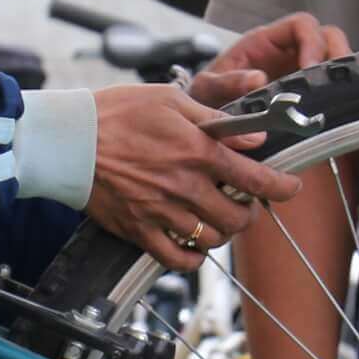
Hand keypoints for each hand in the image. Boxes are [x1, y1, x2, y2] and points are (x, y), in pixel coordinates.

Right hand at [87, 83, 301, 272]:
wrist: (67, 140)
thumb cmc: (116, 112)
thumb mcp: (170, 99)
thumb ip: (215, 118)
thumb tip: (253, 136)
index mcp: (197, 150)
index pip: (254, 177)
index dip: (281, 186)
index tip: (290, 187)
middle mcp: (184, 185)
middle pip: (238, 217)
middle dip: (249, 212)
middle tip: (244, 203)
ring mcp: (161, 211)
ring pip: (211, 239)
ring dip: (222, 232)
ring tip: (217, 219)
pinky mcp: (138, 230)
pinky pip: (176, 259)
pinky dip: (192, 258)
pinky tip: (194, 247)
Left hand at [187, 12, 351, 110]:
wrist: (205, 121)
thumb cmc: (206, 97)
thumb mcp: (206, 88)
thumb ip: (226, 82)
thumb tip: (257, 80)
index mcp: (265, 42)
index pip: (301, 24)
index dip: (311, 42)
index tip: (310, 69)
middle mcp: (288, 53)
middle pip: (329, 38)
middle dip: (338, 56)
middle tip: (334, 86)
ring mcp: (300, 73)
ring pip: (337, 62)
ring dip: (344, 79)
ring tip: (338, 103)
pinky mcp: (307, 96)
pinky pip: (332, 90)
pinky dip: (340, 100)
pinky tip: (337, 118)